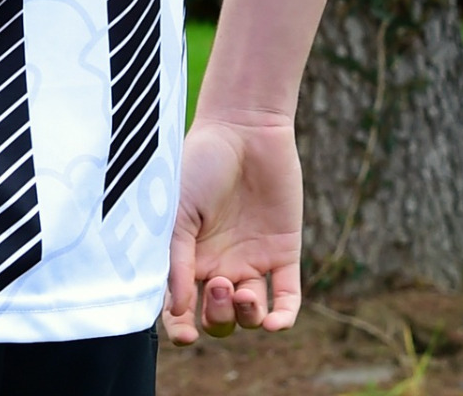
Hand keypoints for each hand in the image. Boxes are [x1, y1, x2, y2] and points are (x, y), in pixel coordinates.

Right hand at [163, 113, 302, 345]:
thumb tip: (175, 309)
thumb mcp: (178, 210)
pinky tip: (275, 321)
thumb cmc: (201, 162)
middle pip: (219, 318)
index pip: (181, 306)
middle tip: (217, 282)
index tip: (183, 334)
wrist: (243, 129)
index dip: (180, 327)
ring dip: (246, 315)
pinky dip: (283, 318)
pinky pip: (286, 299)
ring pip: (251, 314)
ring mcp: (252, 260)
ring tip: (240, 290)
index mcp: (187, 255)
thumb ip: (176, 258)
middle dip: (216, 315)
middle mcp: (218, 263)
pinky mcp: (283, 253)